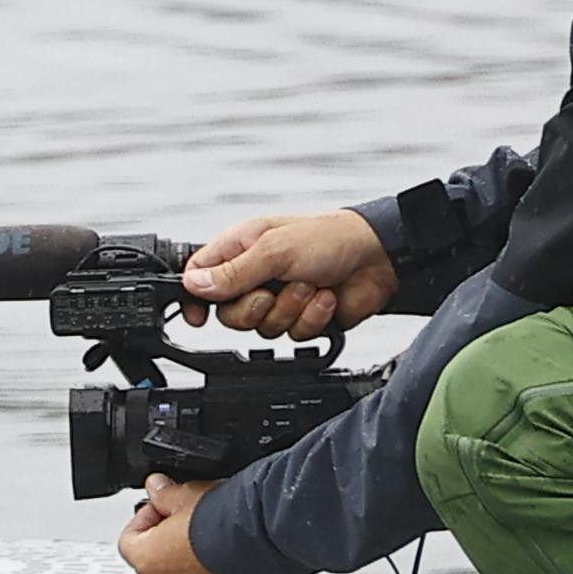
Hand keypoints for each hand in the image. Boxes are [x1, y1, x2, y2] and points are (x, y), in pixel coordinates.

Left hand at [118, 477, 268, 573]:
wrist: (269, 535)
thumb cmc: (223, 519)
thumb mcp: (184, 494)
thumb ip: (162, 493)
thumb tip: (156, 487)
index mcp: (147, 563)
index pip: (130, 540)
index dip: (147, 518)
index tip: (162, 506)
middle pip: (158, 563)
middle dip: (170, 541)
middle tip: (188, 520)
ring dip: (194, 560)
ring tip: (213, 535)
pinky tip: (230, 552)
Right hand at [181, 209, 394, 338]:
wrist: (379, 259)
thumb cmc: (329, 238)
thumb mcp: (274, 251)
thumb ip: (232, 273)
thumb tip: (193, 285)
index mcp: (240, 250)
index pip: (199, 277)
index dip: (194, 299)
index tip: (197, 316)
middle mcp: (255, 276)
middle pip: (230, 313)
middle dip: (254, 309)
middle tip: (270, 293)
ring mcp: (279, 298)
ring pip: (263, 328)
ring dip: (290, 309)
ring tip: (309, 286)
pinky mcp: (303, 317)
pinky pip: (294, 335)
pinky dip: (311, 318)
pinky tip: (324, 298)